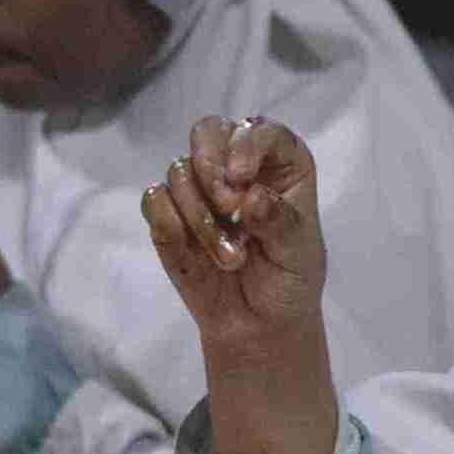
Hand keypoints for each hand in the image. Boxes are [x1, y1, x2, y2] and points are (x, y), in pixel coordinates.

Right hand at [141, 115, 327, 355]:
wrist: (259, 323)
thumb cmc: (289, 278)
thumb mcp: (299, 253)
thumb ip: (279, 222)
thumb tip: (252, 198)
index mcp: (280, 162)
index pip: (258, 130)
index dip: (246, 146)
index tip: (242, 180)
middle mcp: (237, 164)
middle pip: (207, 131)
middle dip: (210, 166)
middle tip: (227, 207)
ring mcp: (200, 188)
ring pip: (180, 172)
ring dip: (202, 218)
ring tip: (232, 258)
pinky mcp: (170, 214)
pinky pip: (154, 200)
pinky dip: (171, 224)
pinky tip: (197, 254)